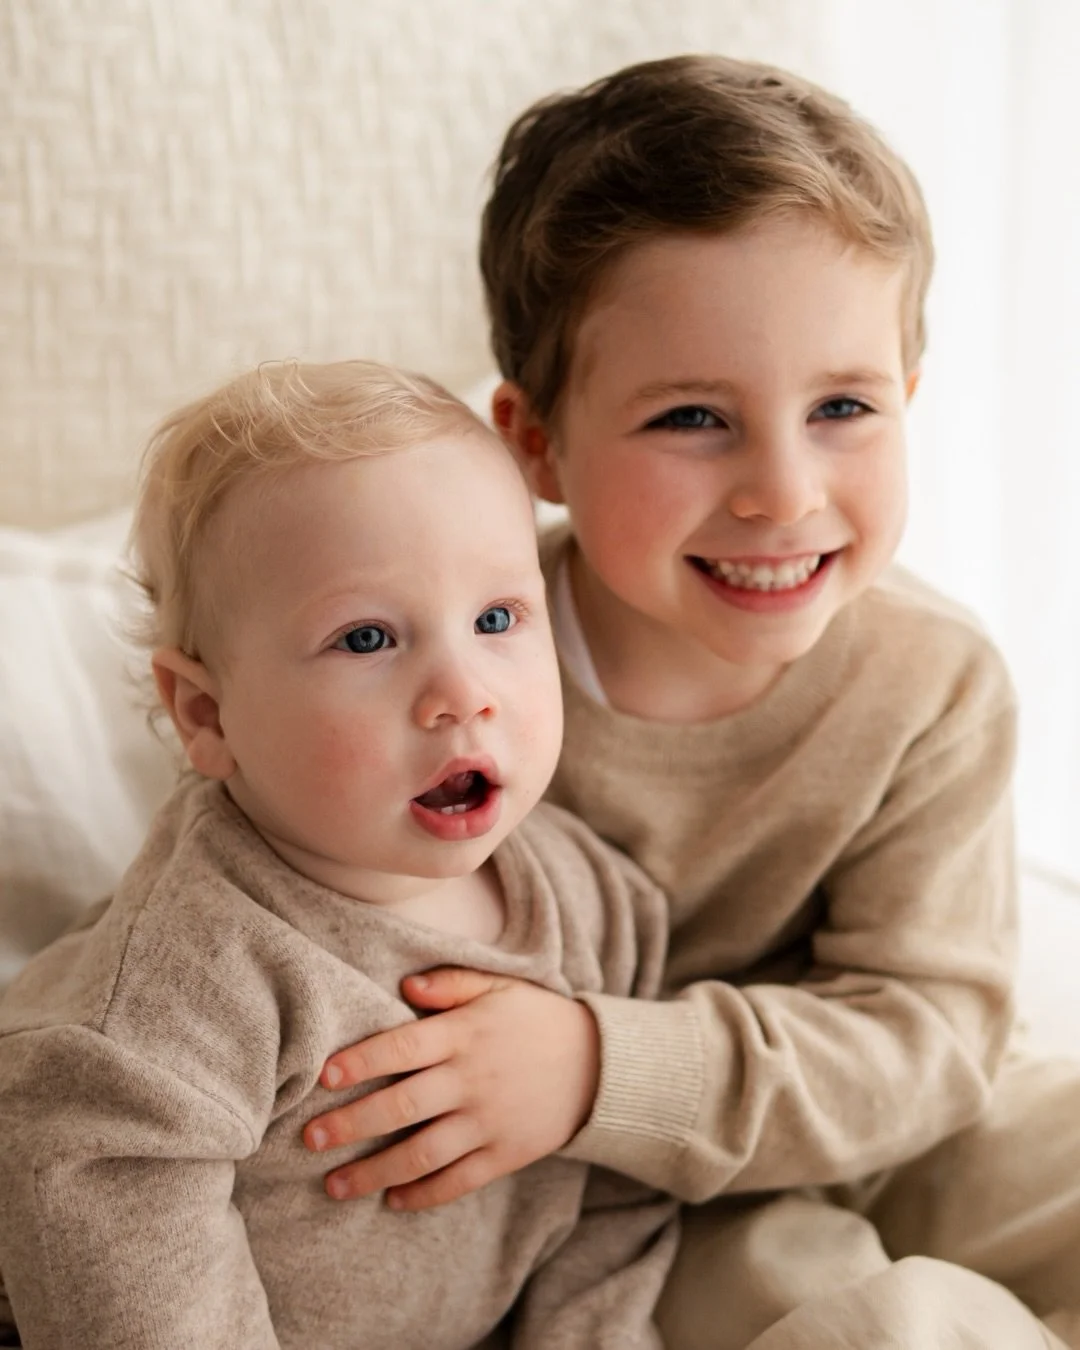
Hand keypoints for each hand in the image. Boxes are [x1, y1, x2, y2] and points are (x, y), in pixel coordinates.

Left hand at [303, 968, 599, 1210]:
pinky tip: (393, 1200)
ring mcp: (488, 1122)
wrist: (600, 1064)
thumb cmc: (537, 1018)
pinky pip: (457, 1181)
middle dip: (350, 1125)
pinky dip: (423, 1194)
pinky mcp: (505, 1154)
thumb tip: (405, 986)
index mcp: (465, 1035)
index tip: (323, 1076)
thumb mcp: (500, 986)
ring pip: (421, 1153)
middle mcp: (471, 1080)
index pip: (401, 1048)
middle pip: (401, 1107)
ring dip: (373, 1172)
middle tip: (309, 1138)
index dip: (361, 1061)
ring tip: (334, 1185)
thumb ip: (452, 983)